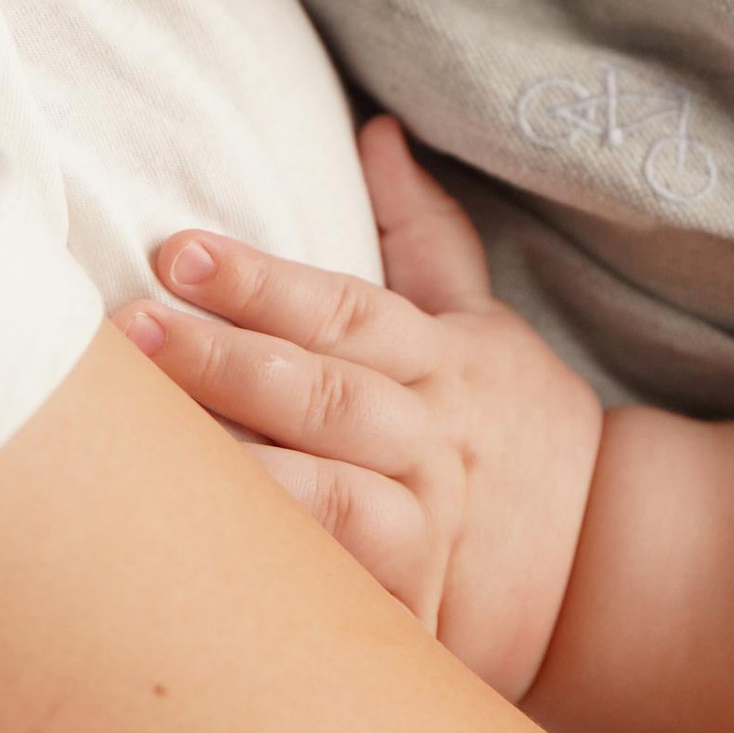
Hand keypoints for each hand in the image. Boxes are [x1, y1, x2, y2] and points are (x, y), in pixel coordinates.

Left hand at [118, 117, 606, 699]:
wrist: (604, 569)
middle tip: (129, 330)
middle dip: (223, 358)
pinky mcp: (411, 603)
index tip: (178, 252)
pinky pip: (339, 578)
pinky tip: (201, 543)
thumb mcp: (484, 326)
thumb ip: (425, 233)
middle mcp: (432, 435)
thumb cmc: (513, 433)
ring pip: (328, 486)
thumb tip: (379, 129)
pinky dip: (279, 558)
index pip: (345, 307)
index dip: (262, 280)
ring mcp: (426, 522)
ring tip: (142, 441)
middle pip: (323, 389)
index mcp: (440, 359)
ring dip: (236, 461)